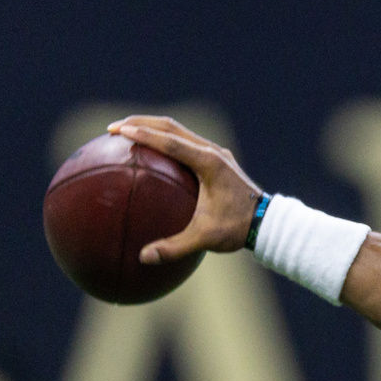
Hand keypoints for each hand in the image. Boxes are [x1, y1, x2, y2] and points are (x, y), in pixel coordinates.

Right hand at [106, 115, 262, 263]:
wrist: (267, 222)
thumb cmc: (237, 228)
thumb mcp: (206, 238)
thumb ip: (175, 247)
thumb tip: (144, 258)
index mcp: (209, 162)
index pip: (170, 141)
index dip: (144, 134)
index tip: (119, 130)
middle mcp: (212, 151)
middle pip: (171, 127)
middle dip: (141, 122)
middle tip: (113, 128)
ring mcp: (215, 153)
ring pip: (179, 131)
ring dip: (152, 128)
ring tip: (126, 133)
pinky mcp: (216, 159)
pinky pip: (186, 143)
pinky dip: (165, 142)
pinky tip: (150, 155)